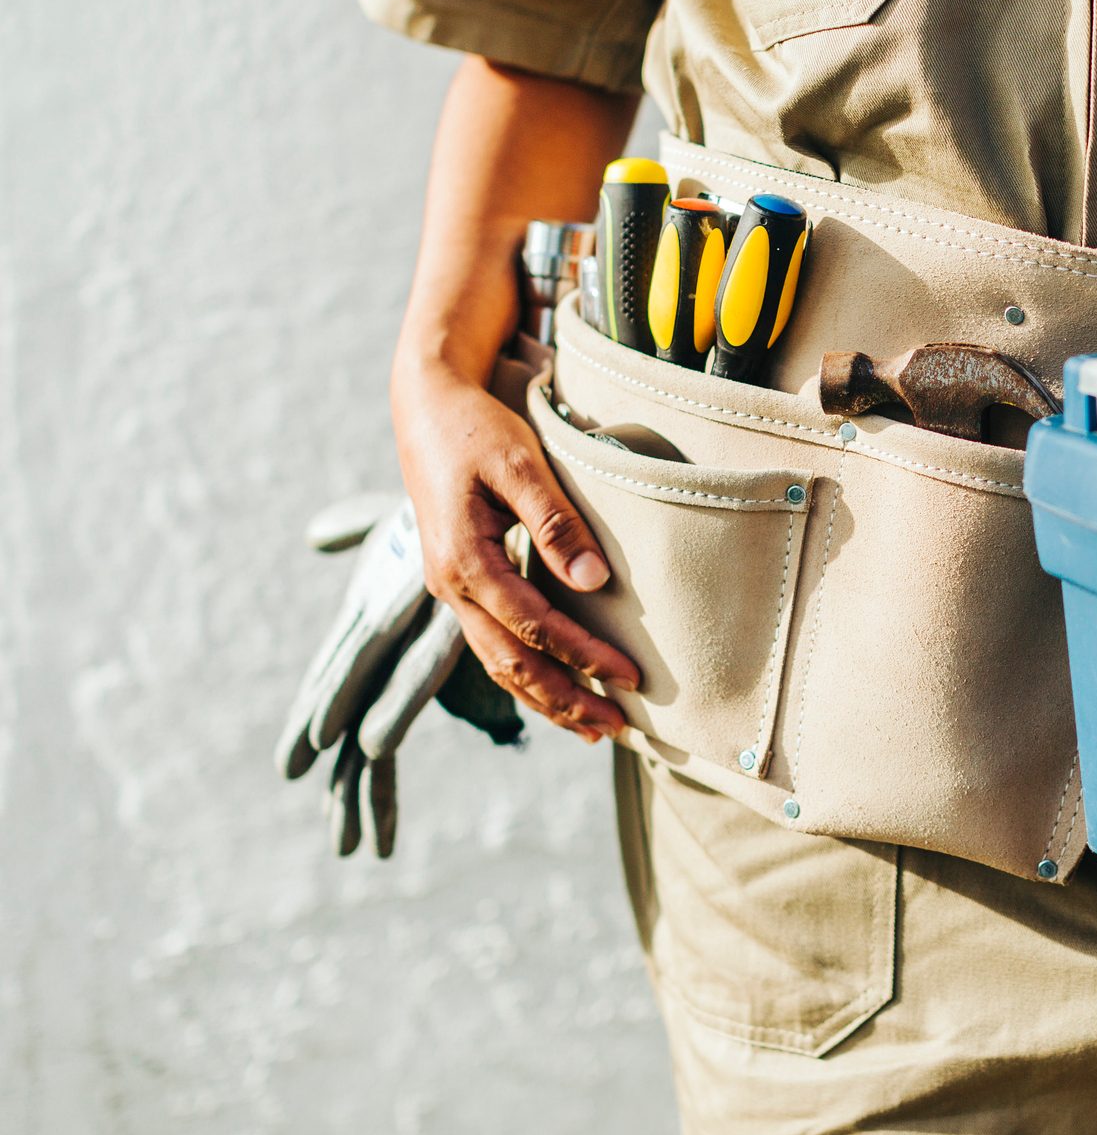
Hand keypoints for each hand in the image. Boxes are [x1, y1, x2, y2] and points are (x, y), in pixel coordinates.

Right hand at [392, 363, 635, 741]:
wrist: (427, 406)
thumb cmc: (476, 429)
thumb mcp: (519, 464)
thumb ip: (554, 522)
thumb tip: (592, 583)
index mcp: (464, 560)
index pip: (534, 627)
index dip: (582, 656)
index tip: (630, 675)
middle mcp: (450, 585)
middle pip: (510, 663)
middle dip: (564, 700)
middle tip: (618, 728)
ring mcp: (451, 588)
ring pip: (497, 662)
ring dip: (544, 699)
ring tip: (592, 727)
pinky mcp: (460, 581)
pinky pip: (492, 641)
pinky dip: (525, 672)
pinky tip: (555, 689)